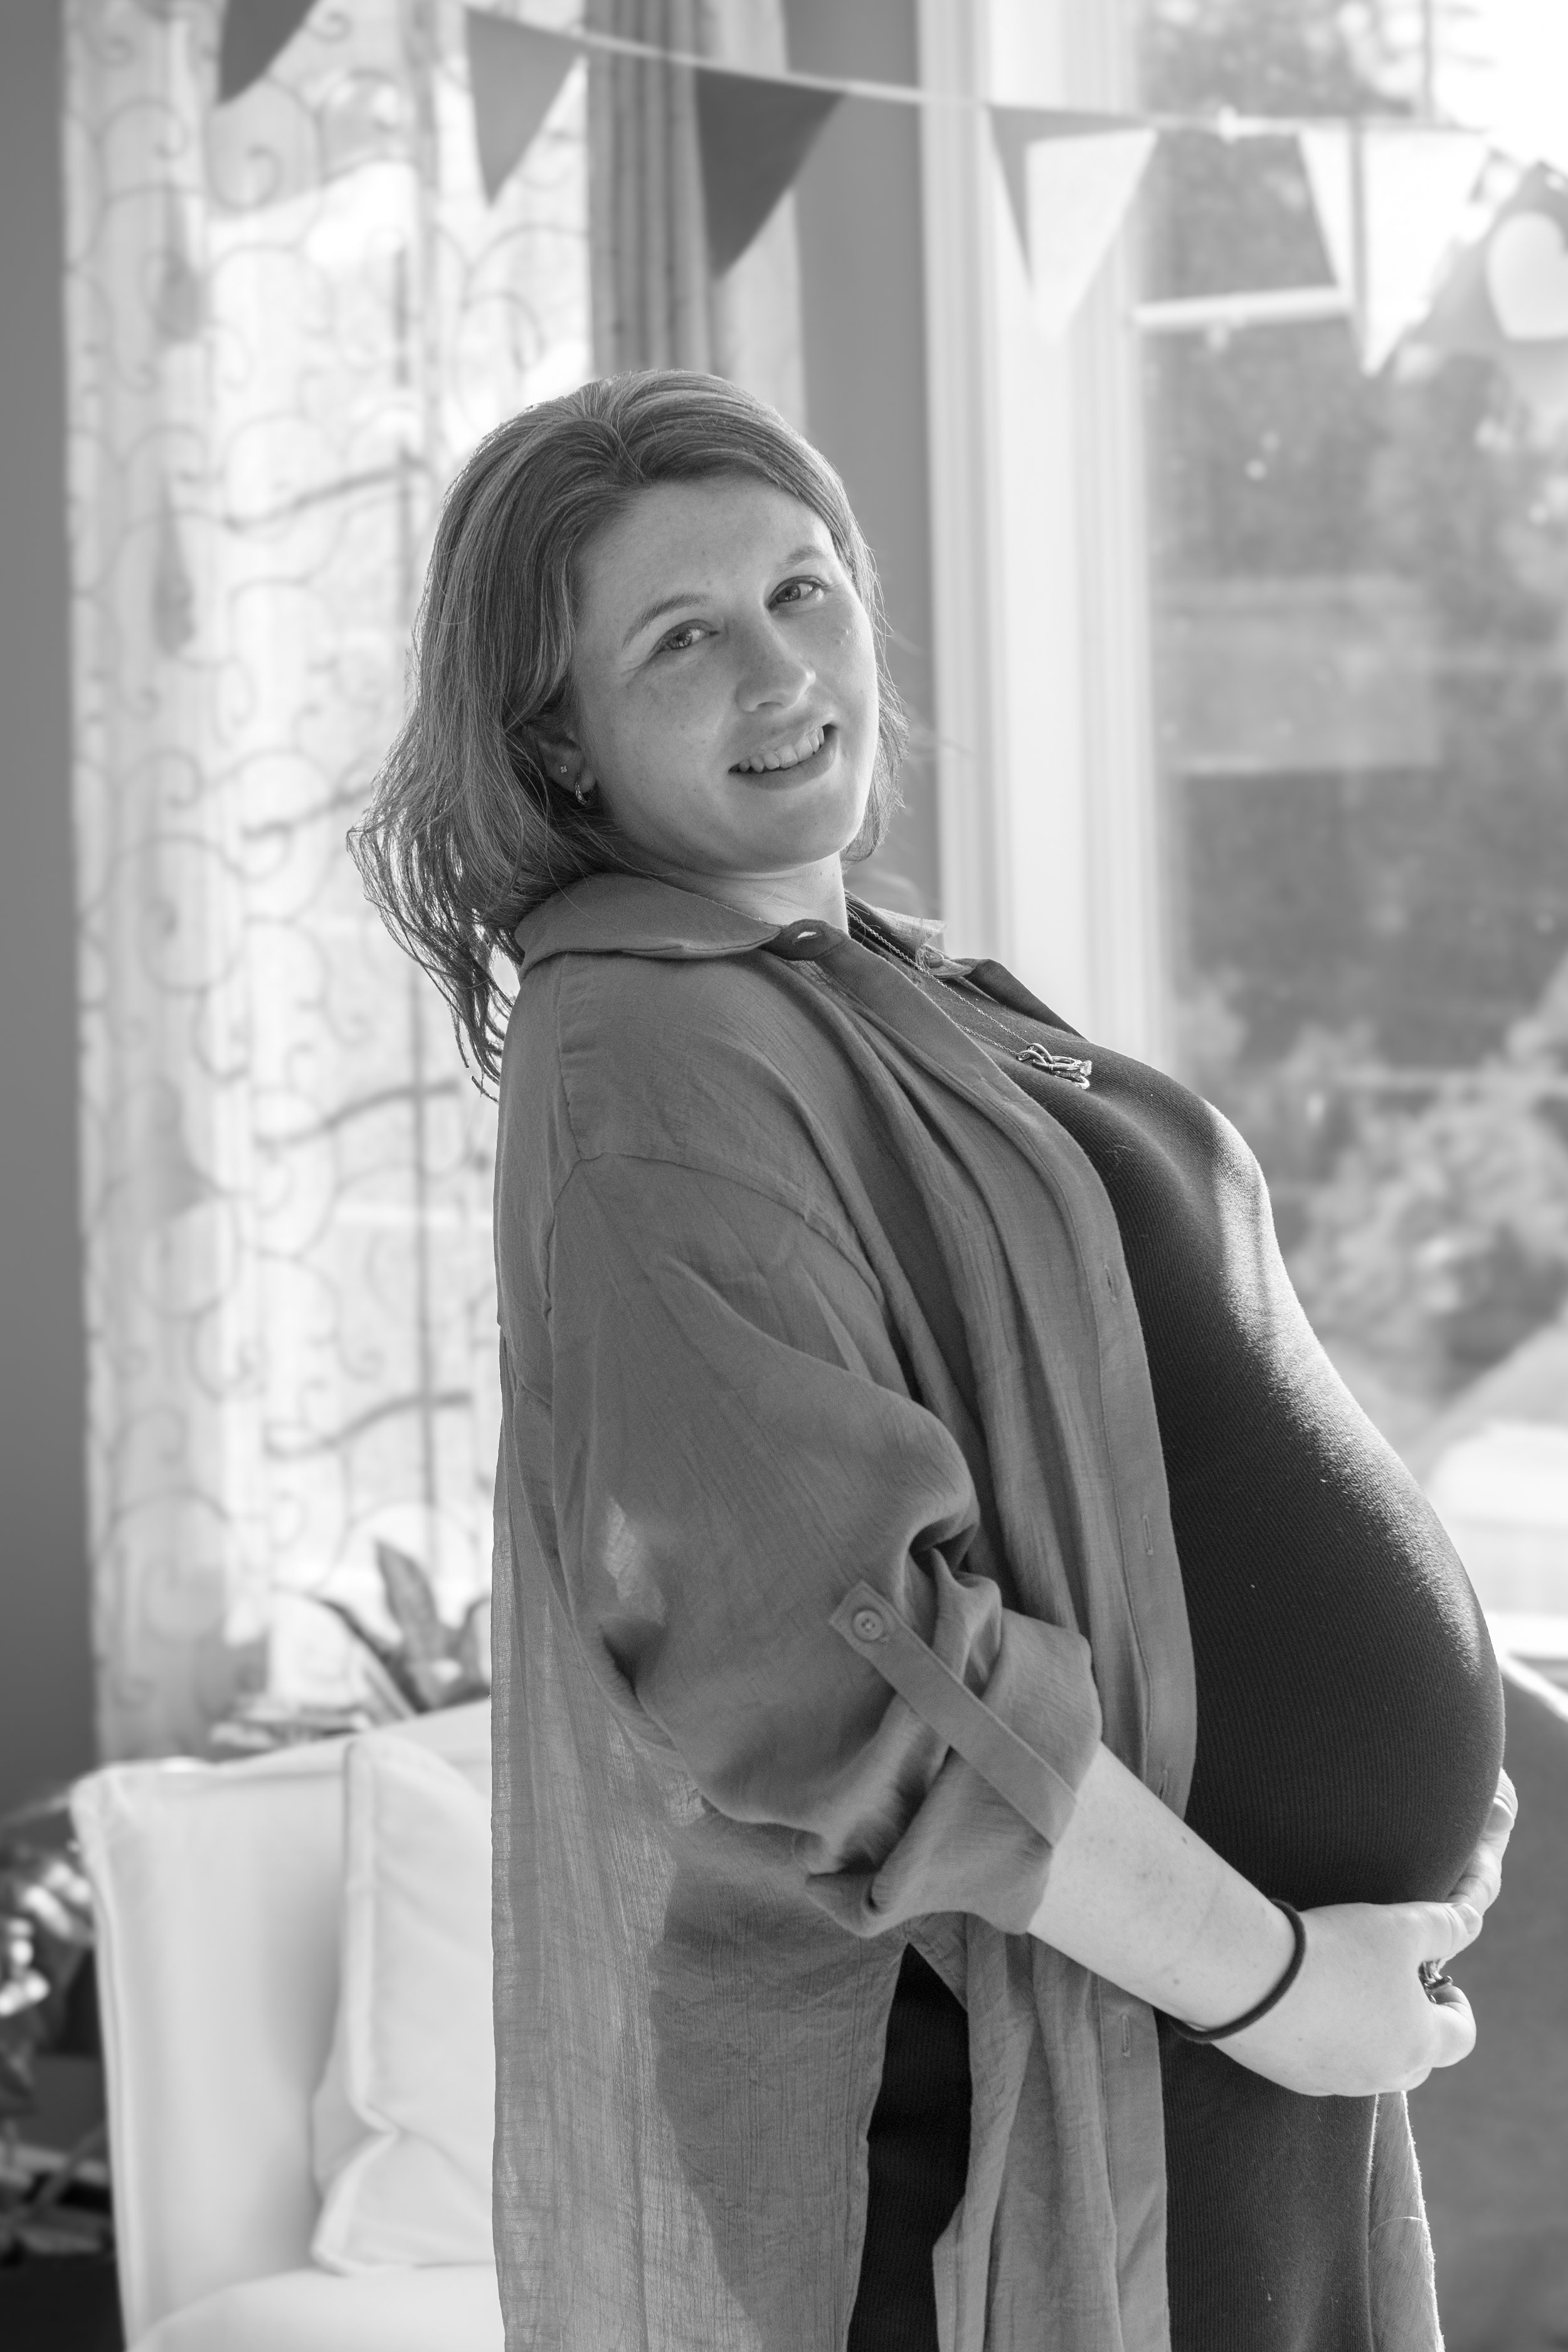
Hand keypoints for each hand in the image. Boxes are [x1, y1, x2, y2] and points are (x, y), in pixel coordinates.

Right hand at [1223, 1769, 1517, 2097]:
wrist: (1250, 1976)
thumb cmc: (1335, 1951)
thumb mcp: (1399, 1926)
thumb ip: (1443, 1927)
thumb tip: (1470, 1923)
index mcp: (1419, 2043)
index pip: (1463, 2037)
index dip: (1458, 2005)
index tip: (1440, 1980)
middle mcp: (1383, 2074)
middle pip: (1420, 2059)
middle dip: (1415, 2023)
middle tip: (1394, 1982)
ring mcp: (1336, 2082)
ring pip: (1372, 2064)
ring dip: (1372, 2034)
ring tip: (1347, 1987)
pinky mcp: (1293, 2078)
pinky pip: (1325, 2062)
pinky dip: (1326, 2038)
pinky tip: (1304, 1999)